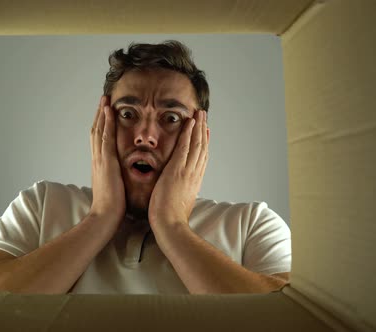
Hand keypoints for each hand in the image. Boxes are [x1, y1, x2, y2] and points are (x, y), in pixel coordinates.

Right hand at [88, 96, 125, 228]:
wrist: (105, 217)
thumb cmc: (112, 208)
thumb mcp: (114, 188)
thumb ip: (116, 179)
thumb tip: (122, 177)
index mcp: (101, 166)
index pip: (99, 141)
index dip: (102, 126)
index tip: (105, 113)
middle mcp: (98, 160)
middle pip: (96, 131)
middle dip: (99, 115)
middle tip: (103, 100)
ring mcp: (100, 160)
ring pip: (99, 131)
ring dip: (102, 114)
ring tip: (105, 99)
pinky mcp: (106, 162)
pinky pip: (105, 138)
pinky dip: (106, 123)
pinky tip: (110, 112)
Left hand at [148, 110, 208, 230]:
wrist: (170, 226)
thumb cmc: (171, 219)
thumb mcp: (179, 202)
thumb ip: (180, 192)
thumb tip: (178, 189)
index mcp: (194, 181)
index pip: (202, 158)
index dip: (204, 143)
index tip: (205, 131)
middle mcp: (194, 174)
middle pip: (202, 147)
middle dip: (203, 130)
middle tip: (204, 116)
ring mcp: (187, 171)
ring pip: (196, 144)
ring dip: (198, 126)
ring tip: (199, 113)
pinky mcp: (177, 170)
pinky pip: (184, 147)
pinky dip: (188, 133)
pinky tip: (189, 122)